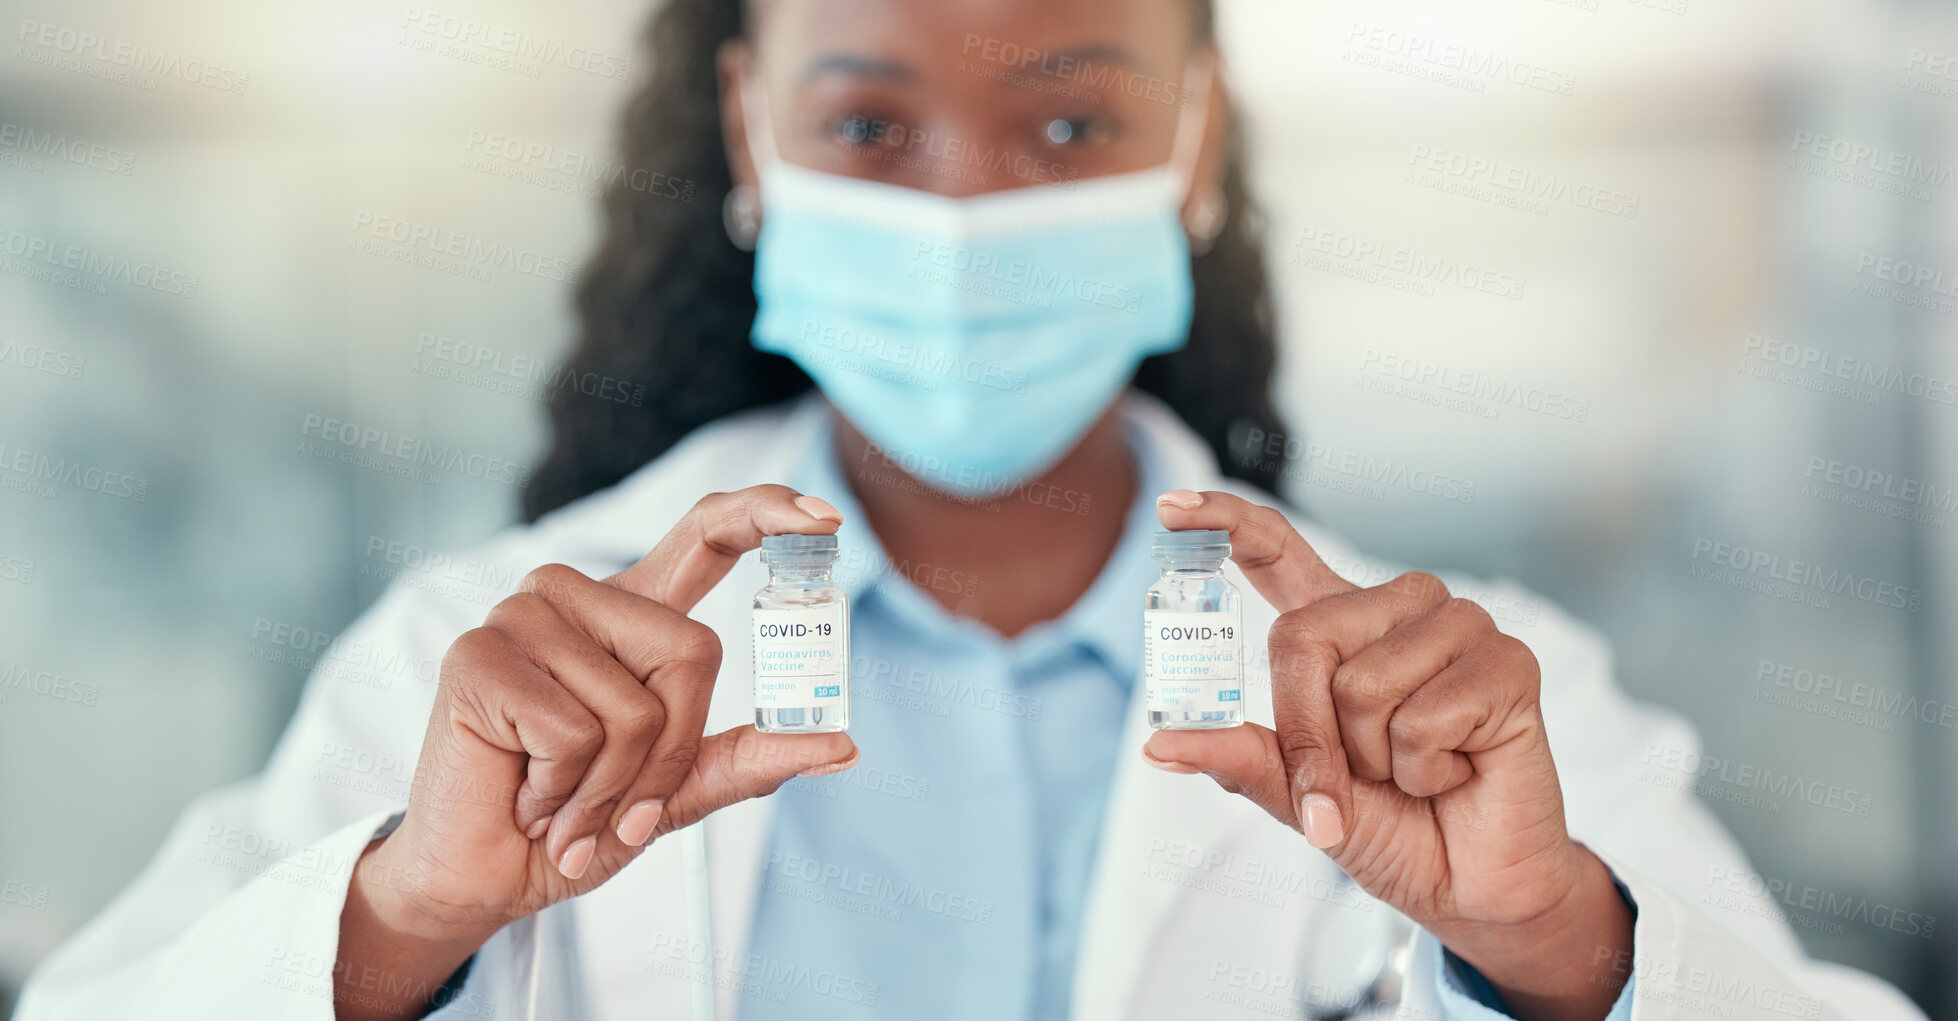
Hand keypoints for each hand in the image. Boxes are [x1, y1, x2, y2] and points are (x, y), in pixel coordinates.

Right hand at [336, 486, 858, 1020]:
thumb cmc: (577, 822)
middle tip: (618, 807)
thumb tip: (842, 745)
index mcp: (633, 611)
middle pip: (694, 653)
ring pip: (635, 706)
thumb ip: (750, 760)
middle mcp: (578, 598)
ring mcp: (522, 616)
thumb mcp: (678, 794)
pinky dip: (563, 790)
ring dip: (610, 787)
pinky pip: (574, 731)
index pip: (707, 533)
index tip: (828, 520)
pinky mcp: (478, 654)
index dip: (766, 513)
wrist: (485, 877)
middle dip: (671, 755)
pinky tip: (525, 794)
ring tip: (560, 802)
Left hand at [1145, 490, 1631, 1020]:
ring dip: (1378, 758)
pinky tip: (1459, 770)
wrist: (1472, 884)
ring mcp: (1460, 626)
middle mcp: (1398, 609)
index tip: (1170, 509)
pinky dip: (1428, 769)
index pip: (1276, 551)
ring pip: (1363, 684)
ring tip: (1420, 768)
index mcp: (1340, 626)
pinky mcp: (1509, 661)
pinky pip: (1425, 718)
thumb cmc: (1389, 826)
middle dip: (1310, 735)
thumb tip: (1159, 744)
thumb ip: (1241, 758)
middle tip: (1355, 780)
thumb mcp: (1297, 796)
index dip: (1226, 522)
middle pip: (1302, 638)